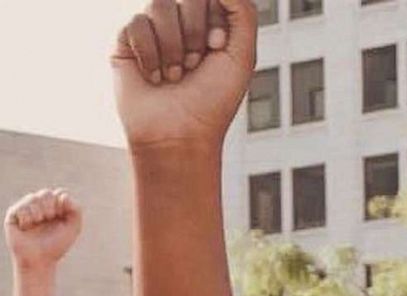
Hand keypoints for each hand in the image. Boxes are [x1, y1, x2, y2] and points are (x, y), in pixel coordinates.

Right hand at [4, 191, 81, 271]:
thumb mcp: (73, 229)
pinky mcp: (13, 214)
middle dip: (51, 208)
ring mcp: (26, 208)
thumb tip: (63, 195)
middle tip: (49, 221)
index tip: (62, 218)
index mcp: (55, 208)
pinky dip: (27, 218)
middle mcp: (39, 206)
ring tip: (38, 223)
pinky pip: (22, 207)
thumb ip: (76, 210)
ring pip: (34, 197)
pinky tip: (26, 227)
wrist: (39, 260)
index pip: (61, 194)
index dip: (63, 205)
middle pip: (47, 193)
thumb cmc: (56, 245)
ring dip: (40, 213)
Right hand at [112, 0, 257, 149]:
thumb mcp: (242, 56)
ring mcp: (154, 31)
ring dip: (172, 46)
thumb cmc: (212, 103)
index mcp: (211, 25)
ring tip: (175, 76)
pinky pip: (136, 22)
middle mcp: (183, 25)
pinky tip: (154, 78)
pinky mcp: (128, 42)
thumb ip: (243, 11)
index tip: (217, 48)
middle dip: (193, 32)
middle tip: (195, 66)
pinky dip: (150, 54)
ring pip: (160, 4)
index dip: (214, 20)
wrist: (178, 136)